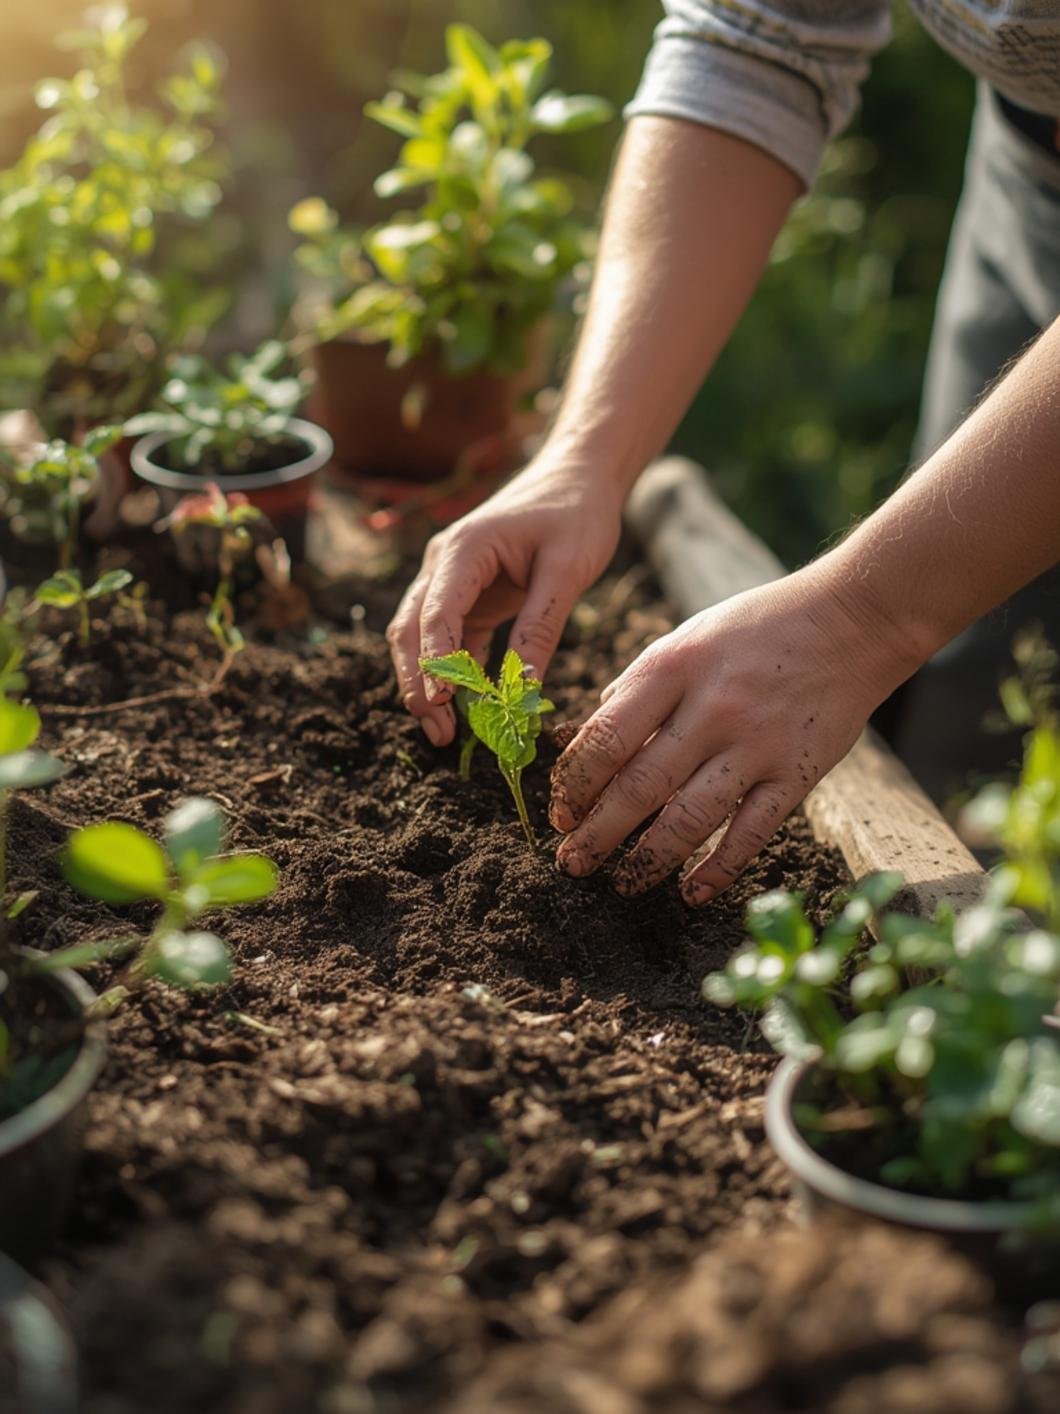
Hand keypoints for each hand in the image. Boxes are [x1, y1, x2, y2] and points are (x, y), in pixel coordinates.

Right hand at [387, 457, 623, 744]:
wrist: (580, 476)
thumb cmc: (576, 512)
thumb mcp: (567, 570)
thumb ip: (540, 627)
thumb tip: (522, 689)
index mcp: (463, 551)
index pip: (435, 614)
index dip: (435, 663)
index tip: (443, 704)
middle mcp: (445, 565)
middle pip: (412, 631)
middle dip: (418, 684)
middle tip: (438, 733)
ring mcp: (453, 582)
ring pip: (424, 639)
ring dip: (430, 685)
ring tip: (446, 734)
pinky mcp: (471, 596)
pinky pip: (454, 641)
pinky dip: (458, 674)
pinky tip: (471, 710)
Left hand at [549, 567, 918, 904]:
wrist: (850, 620)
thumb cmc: (754, 631)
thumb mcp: (685, 640)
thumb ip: (638, 689)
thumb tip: (583, 740)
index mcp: (672, 668)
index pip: (606, 738)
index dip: (575, 784)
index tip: (559, 813)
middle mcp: (711, 708)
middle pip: (639, 786)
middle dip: (597, 833)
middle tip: (571, 862)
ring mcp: (756, 743)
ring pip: (690, 818)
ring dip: (648, 860)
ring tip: (622, 885)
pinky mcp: (797, 771)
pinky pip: (752, 831)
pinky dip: (720, 869)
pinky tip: (692, 893)